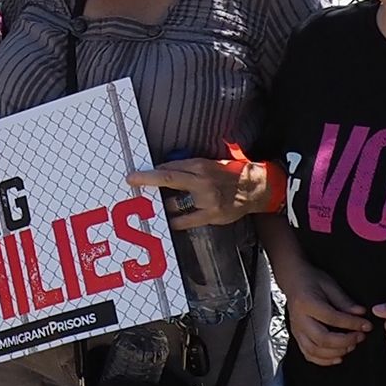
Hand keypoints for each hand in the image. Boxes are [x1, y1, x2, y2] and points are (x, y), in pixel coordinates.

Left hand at [138, 151, 272, 226]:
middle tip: (132, 180)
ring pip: (175, 202)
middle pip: (168, 178)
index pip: (170, 166)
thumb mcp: (209, 164)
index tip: (137, 174)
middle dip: (147, 179)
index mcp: (200, 165)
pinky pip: (186, 220)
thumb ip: (188, 167)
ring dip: (163, 204)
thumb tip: (164, 170)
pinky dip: (176, 221)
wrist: (253, 188)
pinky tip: (170, 221)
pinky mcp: (211, 214)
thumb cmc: (228, 175)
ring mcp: (206, 199)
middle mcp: (202, 180)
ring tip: (155, 206)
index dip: (152, 171)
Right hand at [271, 235, 372, 363]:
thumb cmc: (312, 281)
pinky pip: (308, 354)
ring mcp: (296, 330)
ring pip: (315, 350)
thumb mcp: (330, 285)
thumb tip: (361, 313)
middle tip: (360, 337)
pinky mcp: (297, 337)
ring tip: (351, 346)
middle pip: (322, 339)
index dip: (352, 324)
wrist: (293, 281)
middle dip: (345, 341)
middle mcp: (299, 319)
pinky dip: (323, 360)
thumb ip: (345, 302)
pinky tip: (337, 357)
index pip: (332, 318)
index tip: (366, 325)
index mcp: (307, 303)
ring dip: (336, 352)